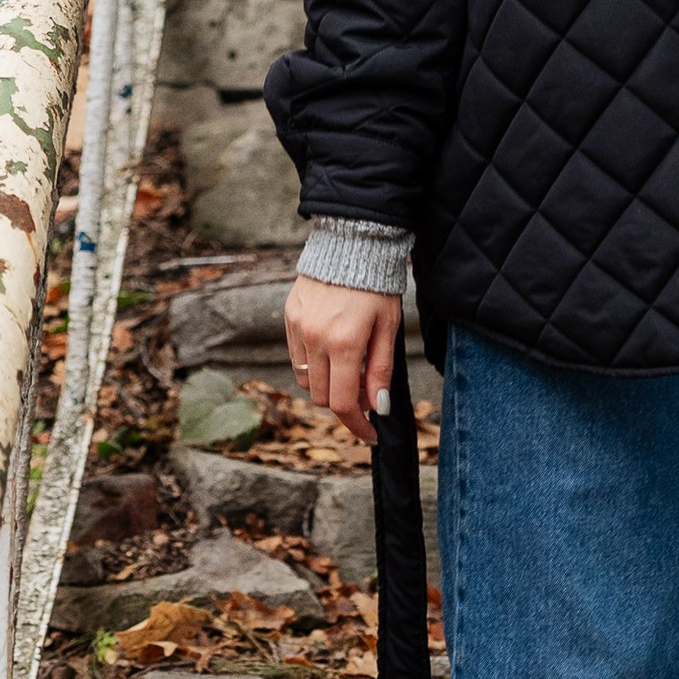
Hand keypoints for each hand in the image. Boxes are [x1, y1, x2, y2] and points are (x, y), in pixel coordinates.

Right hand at [287, 279, 400, 446]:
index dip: (358, 426)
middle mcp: (316, 339)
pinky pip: (297, 358)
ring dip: (327, 386)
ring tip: (349, 369)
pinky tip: (331, 352)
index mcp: (344, 343)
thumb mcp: (388, 327)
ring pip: (306, 381)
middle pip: (322, 397)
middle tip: (366, 396)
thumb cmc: (377, 286)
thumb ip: (380, 369)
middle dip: (344, 406)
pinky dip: (313, 366)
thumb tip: (378, 407)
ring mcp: (298, 329)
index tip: (371, 434)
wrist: (351, 244)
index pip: (344, 403)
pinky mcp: (289, 319)